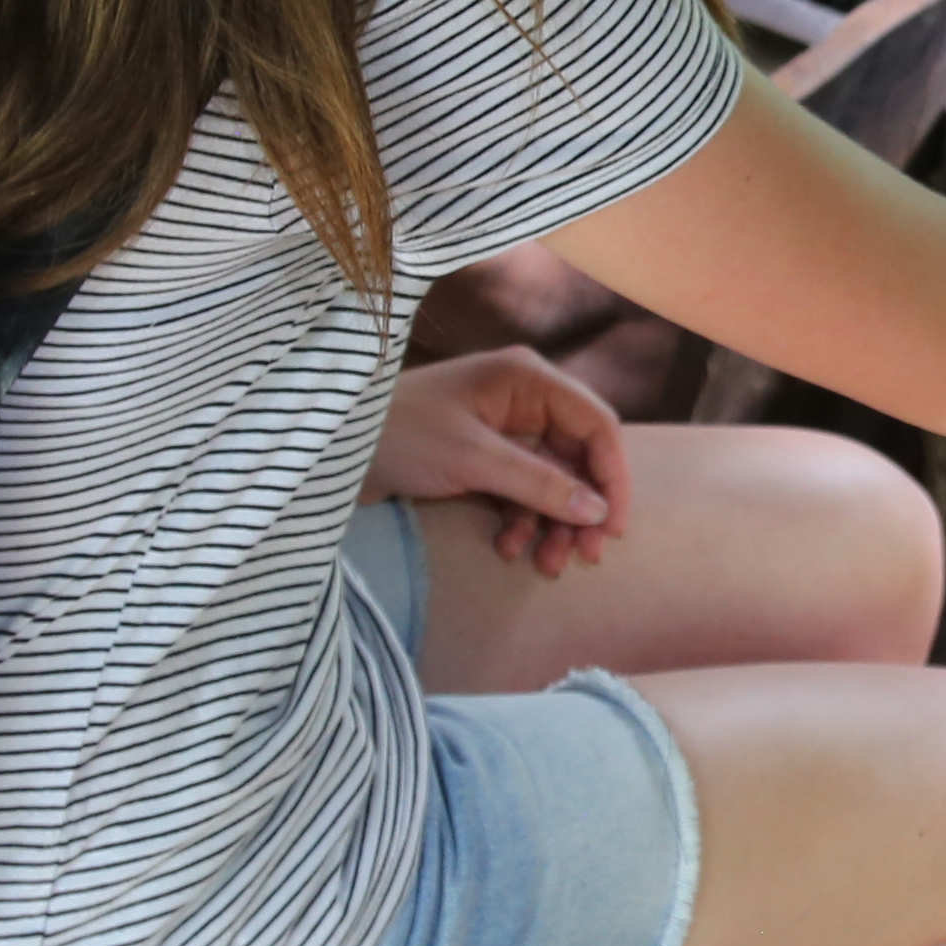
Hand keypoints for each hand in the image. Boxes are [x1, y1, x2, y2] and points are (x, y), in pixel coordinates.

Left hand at [376, 346, 629, 573]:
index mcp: (527, 379)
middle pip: (576, 457)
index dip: (611, 476)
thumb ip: (539, 485)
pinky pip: (520, 491)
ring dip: (551, 523)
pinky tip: (507, 547)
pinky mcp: (480, 457)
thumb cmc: (401, 436)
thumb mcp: (474, 460)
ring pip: (550, 480)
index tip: (611, 528)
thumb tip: (598, 512)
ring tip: (545, 565)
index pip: (595, 425)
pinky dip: (520, 521)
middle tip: (584, 558)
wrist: (334, 450)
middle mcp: (521, 399)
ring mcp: (501, 429)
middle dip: (580, 509)